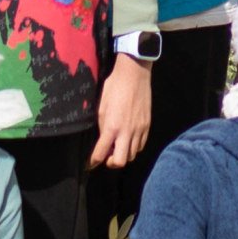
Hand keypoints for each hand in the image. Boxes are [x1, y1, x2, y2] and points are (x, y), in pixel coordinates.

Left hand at [92, 51, 152, 171]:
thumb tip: (103, 139)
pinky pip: (141, 145)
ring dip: (123, 154)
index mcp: (111, 127)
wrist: (135, 75)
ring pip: (132, 155)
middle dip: (111, 162)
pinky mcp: (147, 126)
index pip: (101, 153)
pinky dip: (133, 147)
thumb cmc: (114, 87)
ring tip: (118, 146)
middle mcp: (126, 132)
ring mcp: (139, 130)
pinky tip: (128, 140)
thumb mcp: (101, 107)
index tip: (91, 164)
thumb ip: (103, 126)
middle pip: (120, 162)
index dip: (93, 161)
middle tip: (107, 155)